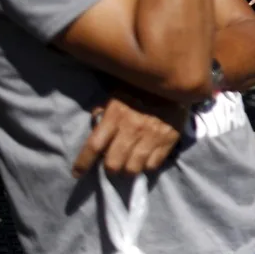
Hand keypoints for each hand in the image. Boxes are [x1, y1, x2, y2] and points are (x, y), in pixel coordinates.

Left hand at [73, 89, 188, 177]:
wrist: (177, 80)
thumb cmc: (142, 86)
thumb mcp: (118, 93)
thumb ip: (105, 109)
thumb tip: (95, 122)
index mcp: (116, 116)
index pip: (94, 146)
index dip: (83, 163)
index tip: (77, 173)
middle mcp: (132, 129)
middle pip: (113, 163)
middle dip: (109, 167)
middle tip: (112, 163)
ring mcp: (152, 136)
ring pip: (132, 169)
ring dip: (127, 169)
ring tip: (129, 164)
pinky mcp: (169, 140)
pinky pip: (153, 165)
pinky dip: (146, 166)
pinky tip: (145, 159)